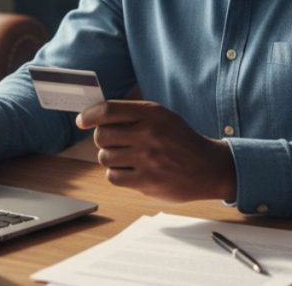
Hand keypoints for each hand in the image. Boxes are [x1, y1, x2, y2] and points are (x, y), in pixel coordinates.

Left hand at [76, 100, 236, 202]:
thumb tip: (94, 115)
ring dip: (110, 158)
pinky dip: (116, 174)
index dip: (89, 115)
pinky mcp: (147, 181)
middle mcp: (149, 134)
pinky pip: (113, 177)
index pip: (108, 110)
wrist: (209, 167)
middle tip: (112, 142)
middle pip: (101, 135)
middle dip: (102, 139)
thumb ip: (132, 114)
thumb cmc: (180, 140)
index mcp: (152, 113)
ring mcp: (148, 159)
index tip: (82, 121)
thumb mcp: (162, 117)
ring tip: (127, 158)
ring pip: (105, 157)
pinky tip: (130, 171)